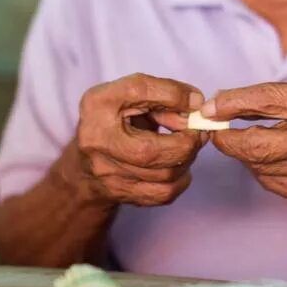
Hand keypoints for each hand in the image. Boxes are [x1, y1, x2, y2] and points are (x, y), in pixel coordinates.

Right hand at [73, 73, 207, 206]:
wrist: (87, 166)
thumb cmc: (116, 122)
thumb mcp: (132, 97)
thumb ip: (163, 93)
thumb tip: (197, 103)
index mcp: (98, 106)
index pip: (138, 91)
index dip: (172, 95)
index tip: (195, 100)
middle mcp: (96, 141)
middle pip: (151, 150)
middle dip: (186, 141)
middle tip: (199, 132)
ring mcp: (107, 174)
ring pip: (164, 174)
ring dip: (186, 159)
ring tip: (187, 146)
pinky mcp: (122, 195)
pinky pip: (165, 193)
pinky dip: (181, 178)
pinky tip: (178, 166)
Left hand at [201, 82, 286, 206]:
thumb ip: (278, 96)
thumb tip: (227, 103)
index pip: (267, 101)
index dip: (232, 104)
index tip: (210, 106)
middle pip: (255, 143)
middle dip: (226, 138)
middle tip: (215, 131)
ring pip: (258, 165)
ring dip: (243, 153)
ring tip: (244, 141)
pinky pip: (269, 181)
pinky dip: (260, 169)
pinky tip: (268, 159)